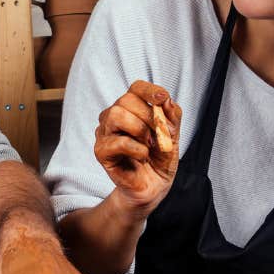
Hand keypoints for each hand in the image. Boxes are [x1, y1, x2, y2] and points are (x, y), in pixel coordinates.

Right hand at [94, 80, 181, 216]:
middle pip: (125, 100)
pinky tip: (142, 157)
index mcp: (132, 108)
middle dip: (148, 116)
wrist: (154, 186)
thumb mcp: (172, 135)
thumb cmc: (160, 159)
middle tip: (159, 135)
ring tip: (149, 145)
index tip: (162, 99)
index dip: (149, 90)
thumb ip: (171, 116)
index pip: (136, 88)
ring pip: (116, 115)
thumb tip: (166, 101)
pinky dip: (137, 149)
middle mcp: (114, 117)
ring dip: (140, 130)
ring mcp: (105, 133)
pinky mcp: (101, 151)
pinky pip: (118, 142)